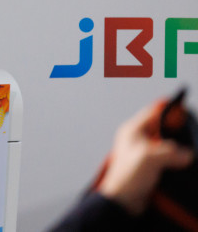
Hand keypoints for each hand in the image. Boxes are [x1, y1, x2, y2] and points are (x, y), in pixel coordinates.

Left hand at [96, 99, 194, 214]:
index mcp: (133, 131)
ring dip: (178, 150)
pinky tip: (185, 165)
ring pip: (167, 145)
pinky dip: (176, 161)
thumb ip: (170, 152)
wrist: (123, 201)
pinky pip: (167, 159)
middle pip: (162, 129)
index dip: (169, 112)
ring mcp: (144, 153)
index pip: (153, 113)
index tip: (185, 113)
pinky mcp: (150, 167)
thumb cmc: (127, 177)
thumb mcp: (150, 159)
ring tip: (189, 154)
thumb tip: (187, 154)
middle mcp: (138, 139)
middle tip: (191, 136)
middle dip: (177, 133)